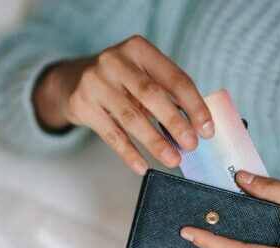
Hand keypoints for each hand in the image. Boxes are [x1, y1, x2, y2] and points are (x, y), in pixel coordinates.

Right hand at [33, 35, 213, 174]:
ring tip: (172, 160)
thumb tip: (197, 128)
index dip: (194, 105)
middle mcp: (114, 60)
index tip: (207, 129)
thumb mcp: (143, 76)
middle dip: (175, 122)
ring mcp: (95, 82)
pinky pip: (111, 134)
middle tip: (191, 145)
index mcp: (139, 49)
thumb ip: (167, 94)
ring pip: (131, 117)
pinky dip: (128, 153)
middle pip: (151, 94)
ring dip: (155, 142)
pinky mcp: (82, 104)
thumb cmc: (120, 81)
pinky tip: (142, 166)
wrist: (72, 81)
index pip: (175, 78)